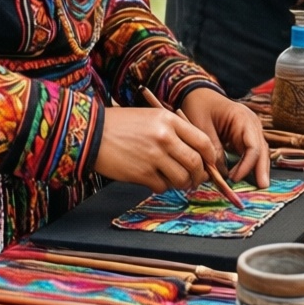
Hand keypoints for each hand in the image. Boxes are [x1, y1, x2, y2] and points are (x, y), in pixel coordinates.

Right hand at [94, 106, 213, 193]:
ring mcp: (154, 156)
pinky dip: (162, 187)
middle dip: (199, 175)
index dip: (210, 157)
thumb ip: (174, 131)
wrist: (93, 133)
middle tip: (195, 179)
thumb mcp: (152, 117)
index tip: (209, 163)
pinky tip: (156, 180)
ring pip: (181, 178)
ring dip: (182, 184)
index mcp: (170, 120)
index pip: (203, 141)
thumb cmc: (123, 124)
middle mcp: (165, 137)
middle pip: (195, 163)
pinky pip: (162, 187)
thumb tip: (195, 153)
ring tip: (176, 181)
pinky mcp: (141, 173)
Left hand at [179, 86, 269, 187]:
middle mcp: (251, 123)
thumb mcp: (201, 126)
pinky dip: (250, 163)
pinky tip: (247, 177)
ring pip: (259, 151)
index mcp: (242, 117)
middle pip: (261, 149)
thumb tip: (221, 172)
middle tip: (262, 187)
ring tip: (259, 185)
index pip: (253, 145)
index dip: (247, 164)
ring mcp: (249, 129)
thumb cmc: (199, 105)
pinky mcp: (243, 135)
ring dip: (258, 168)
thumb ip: (212, 148)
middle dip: (262, 168)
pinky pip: (251, 151)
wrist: (197, 93)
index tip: (234, 178)